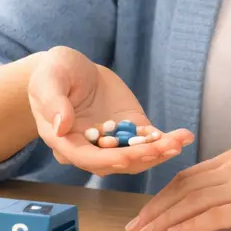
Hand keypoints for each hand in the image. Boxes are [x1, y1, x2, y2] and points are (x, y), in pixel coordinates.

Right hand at [28, 46, 193, 175]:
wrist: (70, 69)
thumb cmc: (53, 73)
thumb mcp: (48, 80)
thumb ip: (53, 102)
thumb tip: (62, 126)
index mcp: (65, 142)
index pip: (86, 157)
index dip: (106, 160)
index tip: (127, 158)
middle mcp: (90, 148)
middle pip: (116, 161)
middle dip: (141, 156)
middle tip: (164, 148)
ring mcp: (112, 140)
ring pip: (136, 154)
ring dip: (158, 151)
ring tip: (179, 141)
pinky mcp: (129, 128)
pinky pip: (148, 139)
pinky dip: (165, 140)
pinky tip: (182, 136)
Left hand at [126, 148, 230, 230]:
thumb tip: (201, 212)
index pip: (187, 177)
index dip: (161, 196)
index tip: (143, 214)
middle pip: (184, 187)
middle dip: (155, 208)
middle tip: (134, 227)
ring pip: (194, 200)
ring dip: (166, 218)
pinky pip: (216, 214)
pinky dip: (192, 225)